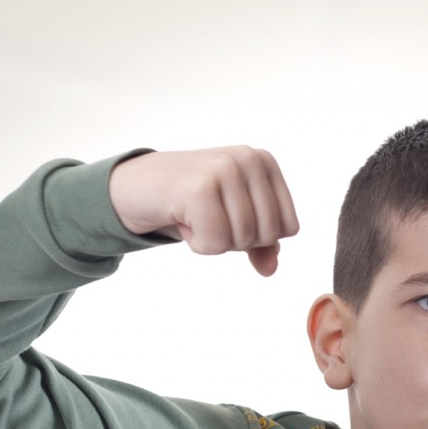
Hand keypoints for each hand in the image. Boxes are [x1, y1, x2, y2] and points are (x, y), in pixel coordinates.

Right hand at [108, 147, 298, 275]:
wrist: (138, 185)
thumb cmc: (191, 201)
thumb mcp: (234, 218)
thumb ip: (261, 243)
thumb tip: (270, 269)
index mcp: (265, 162)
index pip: (289, 227)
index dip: (259, 237)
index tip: (229, 217)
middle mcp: (249, 159)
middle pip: (268, 236)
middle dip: (236, 240)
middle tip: (208, 218)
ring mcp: (225, 169)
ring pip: (243, 240)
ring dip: (213, 241)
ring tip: (194, 217)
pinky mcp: (200, 187)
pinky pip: (216, 242)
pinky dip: (198, 244)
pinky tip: (183, 219)